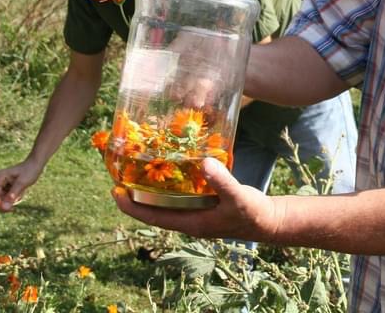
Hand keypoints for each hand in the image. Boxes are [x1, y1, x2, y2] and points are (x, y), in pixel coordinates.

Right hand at [0, 159, 42, 211]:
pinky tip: (21, 191)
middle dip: (8, 201)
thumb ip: (12, 195)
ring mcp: (1, 184)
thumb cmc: (29, 171)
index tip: (11, 209)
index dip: (1, 204)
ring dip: (13, 199)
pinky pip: (7, 197)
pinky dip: (15, 197)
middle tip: (20, 197)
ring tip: (22, 191)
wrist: (35, 164)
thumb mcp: (22, 183)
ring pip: (3, 200)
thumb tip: (3, 207)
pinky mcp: (5, 187)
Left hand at [111, 158, 284, 241]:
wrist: (268, 220)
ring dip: (152, 191)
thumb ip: (222, 181)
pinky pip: (180, 196)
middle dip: (137, 196)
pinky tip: (171, 169)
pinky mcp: (204, 204)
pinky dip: (171, 185)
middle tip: (122, 175)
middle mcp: (189, 219)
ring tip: (140, 170)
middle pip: (154, 210)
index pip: (153, 217)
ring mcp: (196, 213)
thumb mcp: (238, 196)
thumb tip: (205, 162)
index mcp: (191, 223)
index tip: (116, 192)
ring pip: (166, 203)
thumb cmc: (252, 213)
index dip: (133, 207)